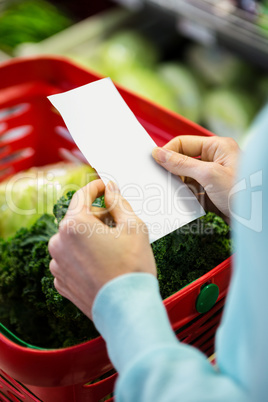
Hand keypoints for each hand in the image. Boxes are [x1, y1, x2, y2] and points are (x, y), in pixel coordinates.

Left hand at [48, 179, 155, 319]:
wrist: (127, 310)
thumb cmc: (132, 267)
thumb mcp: (133, 226)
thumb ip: (118, 202)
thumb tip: (110, 189)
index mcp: (73, 225)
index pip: (83, 195)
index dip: (97, 187)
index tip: (105, 186)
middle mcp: (58, 242)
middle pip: (78, 217)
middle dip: (97, 215)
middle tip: (118, 223)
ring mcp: (57, 264)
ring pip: (73, 239)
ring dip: (89, 237)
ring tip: (112, 248)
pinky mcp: (61, 281)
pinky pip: (71, 258)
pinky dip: (84, 255)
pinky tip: (103, 264)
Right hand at [152, 135, 239, 220]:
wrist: (258, 220)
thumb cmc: (243, 192)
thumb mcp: (210, 174)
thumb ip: (182, 164)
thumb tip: (159, 154)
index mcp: (217, 147)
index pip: (184, 143)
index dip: (168, 152)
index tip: (154, 162)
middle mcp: (215, 161)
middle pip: (183, 162)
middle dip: (172, 172)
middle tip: (159, 180)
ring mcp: (212, 179)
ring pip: (185, 180)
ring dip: (178, 188)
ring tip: (172, 195)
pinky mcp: (211, 195)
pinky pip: (191, 194)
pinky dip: (185, 199)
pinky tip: (182, 204)